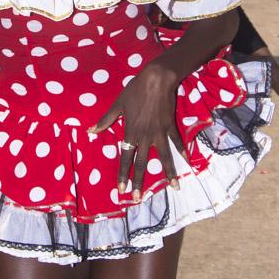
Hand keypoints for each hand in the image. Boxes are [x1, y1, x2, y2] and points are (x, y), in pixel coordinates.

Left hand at [89, 63, 186, 202]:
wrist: (156, 79)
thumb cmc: (135, 91)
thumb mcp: (118, 104)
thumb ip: (105, 120)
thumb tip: (91, 130)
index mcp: (131, 132)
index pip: (125, 158)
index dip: (123, 175)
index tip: (121, 190)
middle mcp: (145, 137)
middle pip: (142, 163)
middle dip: (139, 182)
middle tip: (138, 198)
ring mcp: (159, 133)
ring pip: (164, 157)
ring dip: (169, 173)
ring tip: (174, 187)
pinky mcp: (170, 126)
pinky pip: (177, 142)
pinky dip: (183, 152)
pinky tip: (188, 162)